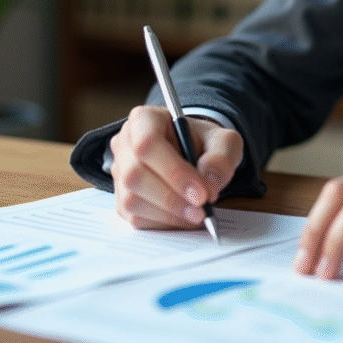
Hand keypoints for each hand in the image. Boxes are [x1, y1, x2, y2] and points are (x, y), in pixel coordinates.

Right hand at [108, 104, 243, 229]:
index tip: (201, 193)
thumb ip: (221, 157)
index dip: (173, 171)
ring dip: (168, 214)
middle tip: (202, 210)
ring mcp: (120, 172)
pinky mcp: (121, 199)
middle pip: (135, 175)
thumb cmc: (204, 143)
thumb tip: (209, 183)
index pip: (148, 143)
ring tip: (197, 215)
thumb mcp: (223, 141)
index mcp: (145, 119)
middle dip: (172, 198)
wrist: (195, 153)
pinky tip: (184, 217)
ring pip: (132, 199)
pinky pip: (135, 217)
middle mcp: (125, 143)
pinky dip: (163, 223)